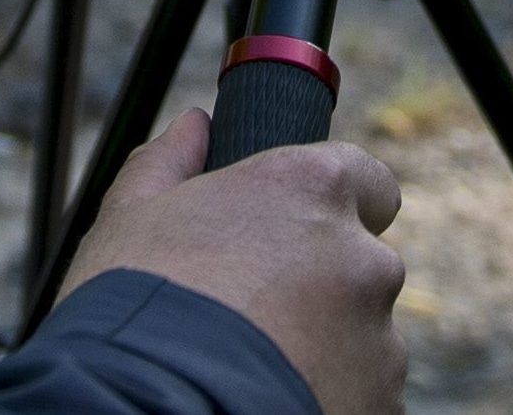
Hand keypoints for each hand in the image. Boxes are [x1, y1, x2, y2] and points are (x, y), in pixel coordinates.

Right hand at [54, 109, 407, 414]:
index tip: (295, 233)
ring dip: (323, 346)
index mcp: (311, 191)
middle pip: (361, 265)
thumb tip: (193, 126)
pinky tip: (269, 400)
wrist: (151, 411)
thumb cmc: (136, 308)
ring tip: (252, 366)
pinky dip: (329, 394)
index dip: (336, 206)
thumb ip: (169, 162)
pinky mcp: (382, 404)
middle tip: (254, 313)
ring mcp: (380, 339)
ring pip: (361, 336)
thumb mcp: (130, 218)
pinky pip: (361, 392)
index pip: (369, 182)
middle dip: (320, 285)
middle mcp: (364, 259)